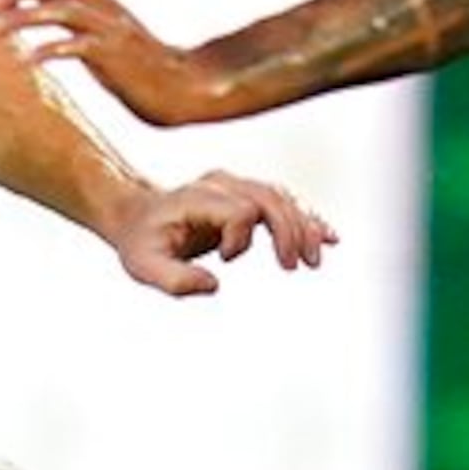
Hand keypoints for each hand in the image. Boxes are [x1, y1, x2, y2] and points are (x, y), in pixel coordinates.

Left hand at [0, 0, 216, 126]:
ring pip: (60, 8)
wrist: (183, 88)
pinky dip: (46, 50)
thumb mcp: (104, 32)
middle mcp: (103, 7)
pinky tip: (26, 60)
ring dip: (20, 17)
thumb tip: (35, 8)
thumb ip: (75, 17)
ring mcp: (109, 30)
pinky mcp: (114, 58)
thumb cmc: (140, 66)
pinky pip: (76, 46)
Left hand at [108, 170, 336, 298]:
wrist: (138, 216)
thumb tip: (214, 285)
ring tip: (316, 259)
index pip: (239, 209)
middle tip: (299, 266)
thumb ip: (174, 279)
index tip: (224, 259)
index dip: (240, 238)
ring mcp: (236, 186)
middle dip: (289, 231)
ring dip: (304, 227)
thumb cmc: (142, 242)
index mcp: (199, 196)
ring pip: (282, 198)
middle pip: (270, 198)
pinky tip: (330, 237)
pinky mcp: (247, 195)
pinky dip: (307, 219)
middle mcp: (221, 184)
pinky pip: (284, 202)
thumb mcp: (144, 266)